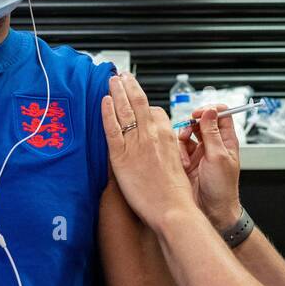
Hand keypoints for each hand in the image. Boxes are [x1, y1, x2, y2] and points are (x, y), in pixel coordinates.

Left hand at [100, 72, 197, 232]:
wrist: (173, 209)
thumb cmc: (176, 194)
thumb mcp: (179, 165)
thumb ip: (168, 151)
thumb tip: (161, 150)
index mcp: (167, 136)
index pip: (155, 112)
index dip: (145, 106)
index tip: (138, 100)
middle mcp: (151, 136)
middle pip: (139, 103)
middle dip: (130, 86)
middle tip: (123, 76)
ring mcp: (136, 144)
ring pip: (125, 110)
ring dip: (117, 92)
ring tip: (112, 81)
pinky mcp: (121, 156)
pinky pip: (112, 129)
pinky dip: (107, 113)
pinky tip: (105, 101)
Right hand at [178, 105, 242, 230]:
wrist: (212, 211)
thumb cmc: (222, 189)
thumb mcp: (218, 157)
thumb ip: (212, 133)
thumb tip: (210, 111)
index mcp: (226, 141)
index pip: (221, 115)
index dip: (210, 111)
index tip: (199, 113)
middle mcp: (213, 145)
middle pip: (200, 122)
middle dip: (192, 125)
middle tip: (188, 131)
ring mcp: (200, 153)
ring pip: (187, 134)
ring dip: (184, 140)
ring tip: (185, 152)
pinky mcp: (187, 162)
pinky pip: (179, 148)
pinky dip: (178, 152)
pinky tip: (182, 163)